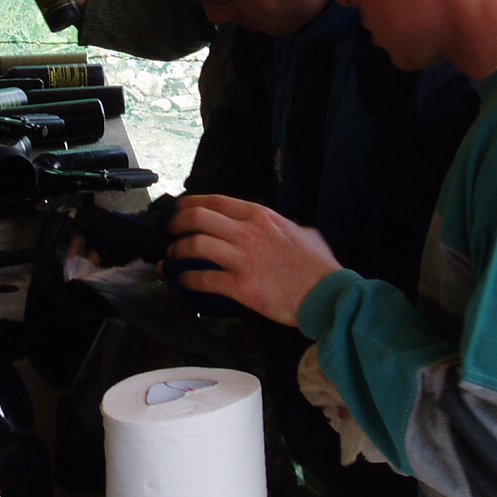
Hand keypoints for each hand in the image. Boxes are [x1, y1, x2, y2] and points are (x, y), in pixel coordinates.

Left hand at [166, 193, 341, 326]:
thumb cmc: (319, 267)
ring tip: (169, 257)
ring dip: (176, 251)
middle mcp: (247, 232)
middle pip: (198, 217)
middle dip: (177, 222)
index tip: (180, 208)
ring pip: (195, 245)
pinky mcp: (239, 286)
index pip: (216, 201)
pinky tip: (180, 281)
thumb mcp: (303, 233)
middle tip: (169, 230)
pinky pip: (203, 279)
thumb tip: (277, 228)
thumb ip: (282, 227)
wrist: (327, 296)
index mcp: (261, 217)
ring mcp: (242, 259)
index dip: (191, 203)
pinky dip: (186, 280)